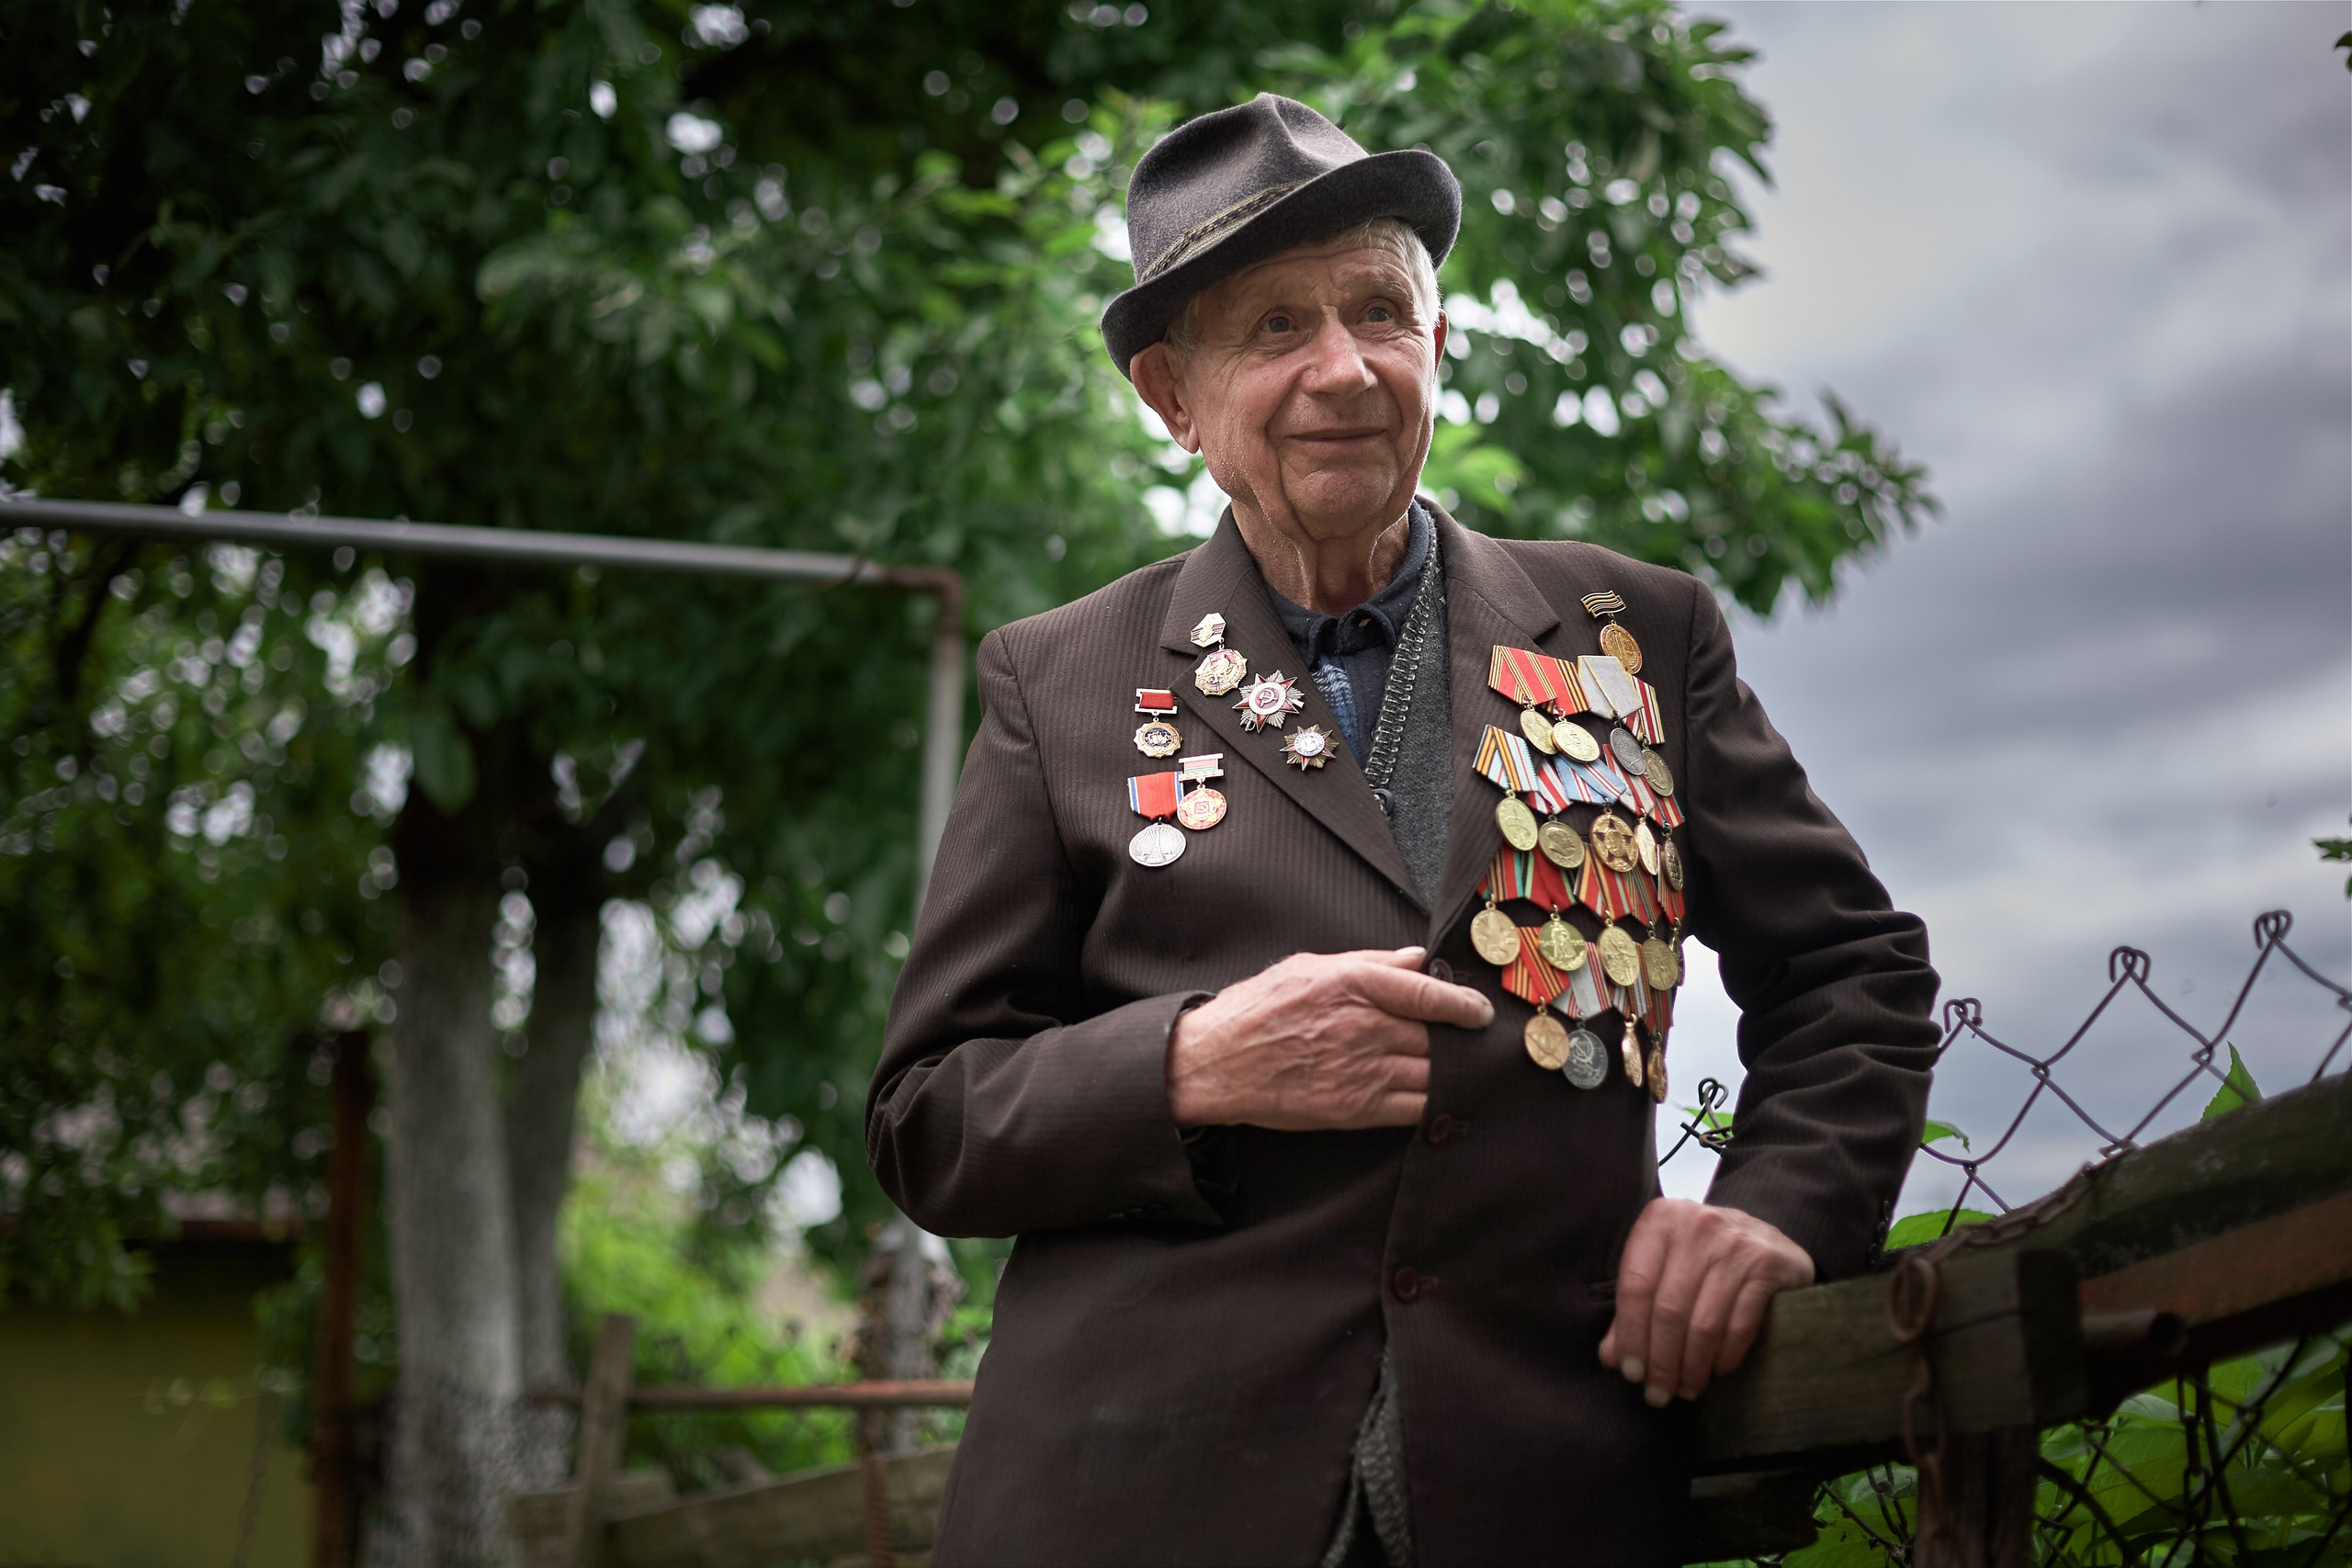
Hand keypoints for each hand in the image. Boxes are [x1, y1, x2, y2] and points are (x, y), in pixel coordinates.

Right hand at [1167, 946, 1493, 1130]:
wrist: (1216, 1064)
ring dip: (1452, 1073)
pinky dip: (1434, 1102)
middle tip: (1474, 1043)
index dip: (1462, 1003)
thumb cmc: (1258, 1010)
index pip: (1425, 992)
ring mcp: (1361, 1071)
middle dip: (1458, 1041)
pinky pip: (1414, 1108)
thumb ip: (1369, 962)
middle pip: (1434, 1037)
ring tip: (1463, 1069)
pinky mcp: (1356, 1108)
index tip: (1481, 1012)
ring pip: (1432, 1073)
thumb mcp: (1309, 967)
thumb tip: (1417, 959)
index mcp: (1352, 985)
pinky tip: (1440, 1095)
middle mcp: (1362, 1027)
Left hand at [1599, 1198, 1813, 1406]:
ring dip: (1692, 1366)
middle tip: (1658, 1394)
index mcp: (1660, 1219)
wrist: (1767, 1239)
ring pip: (1704, 1322)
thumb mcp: (1665, 1270)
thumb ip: (1635, 1310)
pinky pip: (1740, 1324)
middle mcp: (1697, 1225)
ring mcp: (1737, 1243)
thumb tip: (1612, 1358)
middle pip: (1669, 1309)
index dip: (1630, 1335)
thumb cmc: (1704, 1258)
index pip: (1635, 1286)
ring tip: (1686, 1391)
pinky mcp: (1769, 1265)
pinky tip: (1717, 1371)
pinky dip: (1726, 1355)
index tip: (1631, 1373)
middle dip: (1661, 1361)